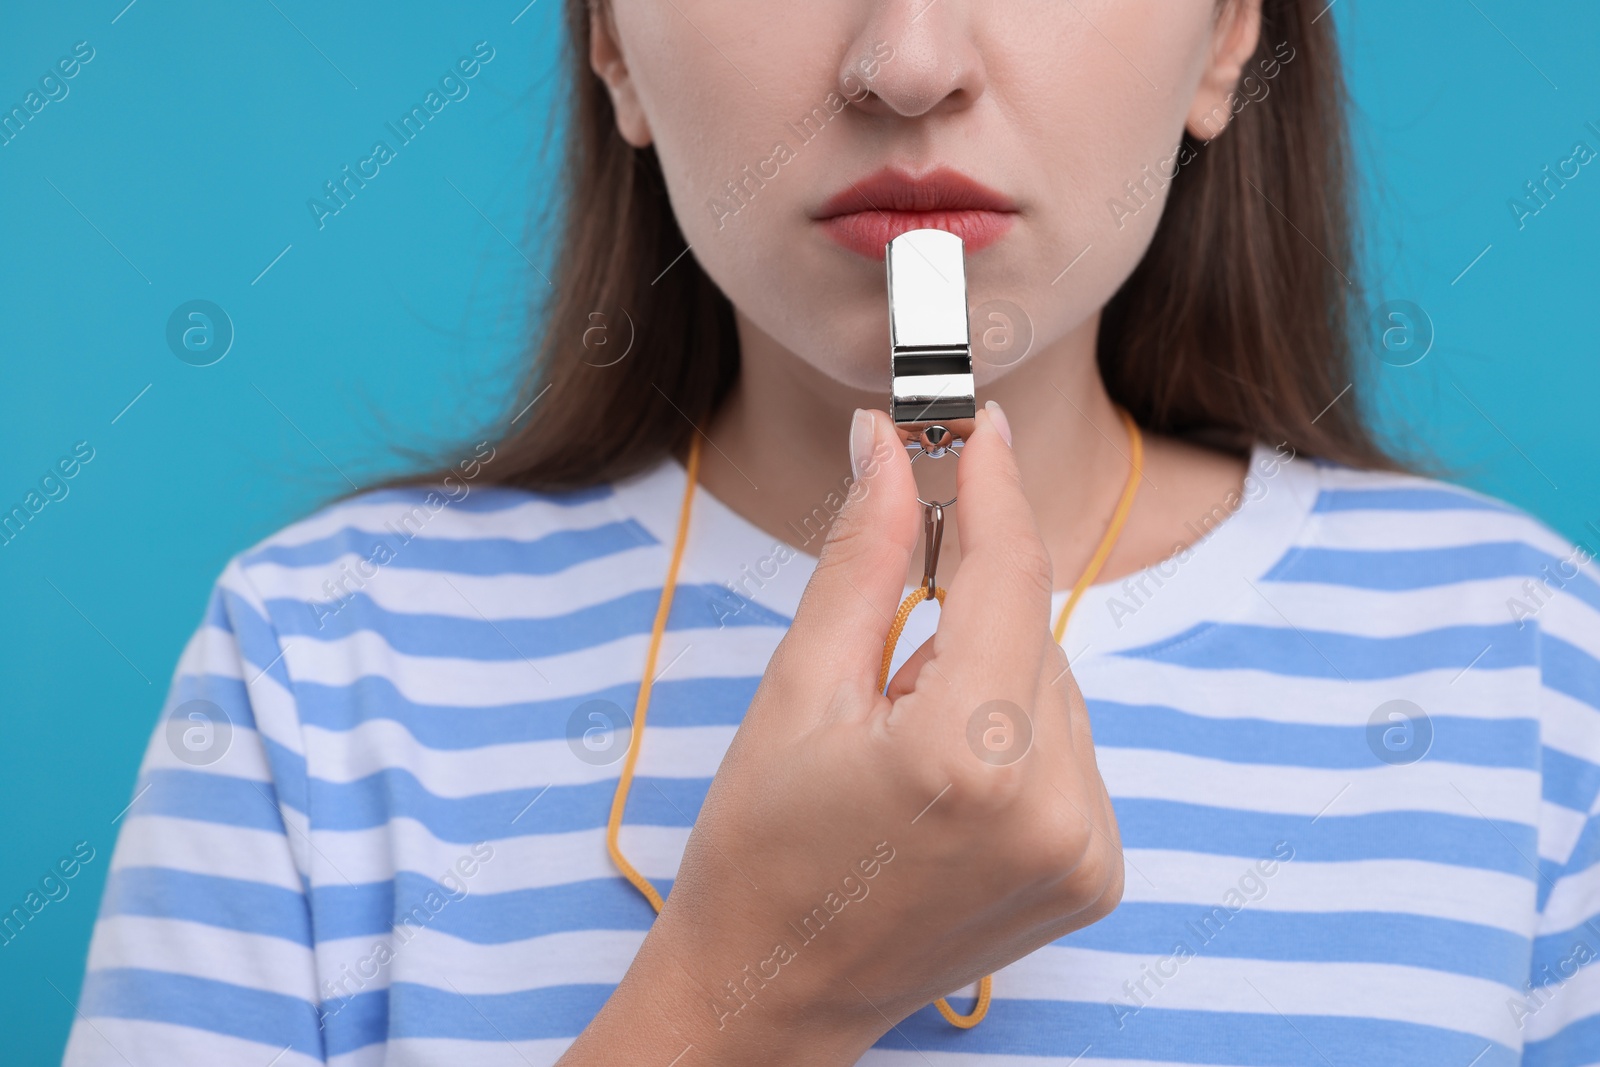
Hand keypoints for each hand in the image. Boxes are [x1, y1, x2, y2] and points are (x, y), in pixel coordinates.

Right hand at [560, 405, 1123, 1065]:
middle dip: (964, 622)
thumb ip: (864, 559)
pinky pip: (1070, 751)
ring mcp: (1083, 851)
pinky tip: (949, 790)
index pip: (1009, 574)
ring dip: (989, 685)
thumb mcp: (799, 689)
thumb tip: (886, 448)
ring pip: (1054, 689)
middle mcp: (1050, 809)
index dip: (991, 487)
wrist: (775, 987)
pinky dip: (1016, 740)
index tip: (975, 423)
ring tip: (907, 754)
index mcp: (967, 758)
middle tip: (884, 680)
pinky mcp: (1094, 874)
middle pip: (1031, 632)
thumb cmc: (762, 845)